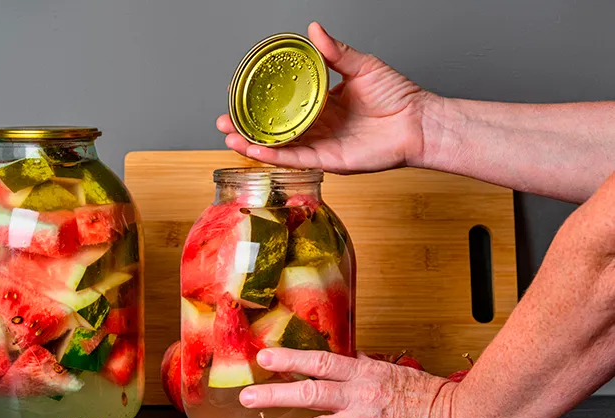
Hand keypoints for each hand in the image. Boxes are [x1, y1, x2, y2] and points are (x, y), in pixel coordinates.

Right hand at [217, 21, 438, 173]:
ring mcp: (322, 145)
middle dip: (247, 126)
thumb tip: (313, 30)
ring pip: (280, 146)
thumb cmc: (398, 95)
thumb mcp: (361, 66)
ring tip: (229, 136)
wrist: (419, 121)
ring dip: (252, 143)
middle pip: (275, 128)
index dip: (260, 100)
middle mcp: (319, 126)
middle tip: (224, 120)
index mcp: (323, 103)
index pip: (284, 103)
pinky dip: (275, 156)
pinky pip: (297, 159)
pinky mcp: (329, 161)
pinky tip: (255, 150)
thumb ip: (335, 52)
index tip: (238, 93)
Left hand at [239, 348, 463, 417]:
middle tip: (246, 395)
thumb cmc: (431, 396)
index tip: (265, 356)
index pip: (320, 361)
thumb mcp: (396, 371)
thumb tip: (350, 356)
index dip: (290, 358)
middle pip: (309, 390)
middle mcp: (361, 392)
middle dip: (274, 392)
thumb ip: (368, 365)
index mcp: (366, 371)